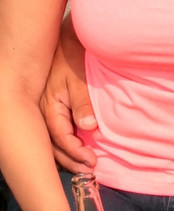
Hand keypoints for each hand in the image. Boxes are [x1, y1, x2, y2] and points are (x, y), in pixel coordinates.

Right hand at [40, 25, 96, 171]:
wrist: (65, 39)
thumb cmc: (72, 57)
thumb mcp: (78, 79)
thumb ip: (82, 104)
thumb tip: (89, 128)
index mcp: (49, 106)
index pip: (61, 138)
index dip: (76, 152)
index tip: (92, 161)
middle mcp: (44, 111)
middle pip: (54, 144)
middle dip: (70, 160)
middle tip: (88, 171)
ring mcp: (46, 109)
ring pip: (52, 140)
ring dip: (66, 155)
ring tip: (82, 167)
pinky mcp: (51, 106)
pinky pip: (55, 131)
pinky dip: (64, 144)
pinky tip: (73, 150)